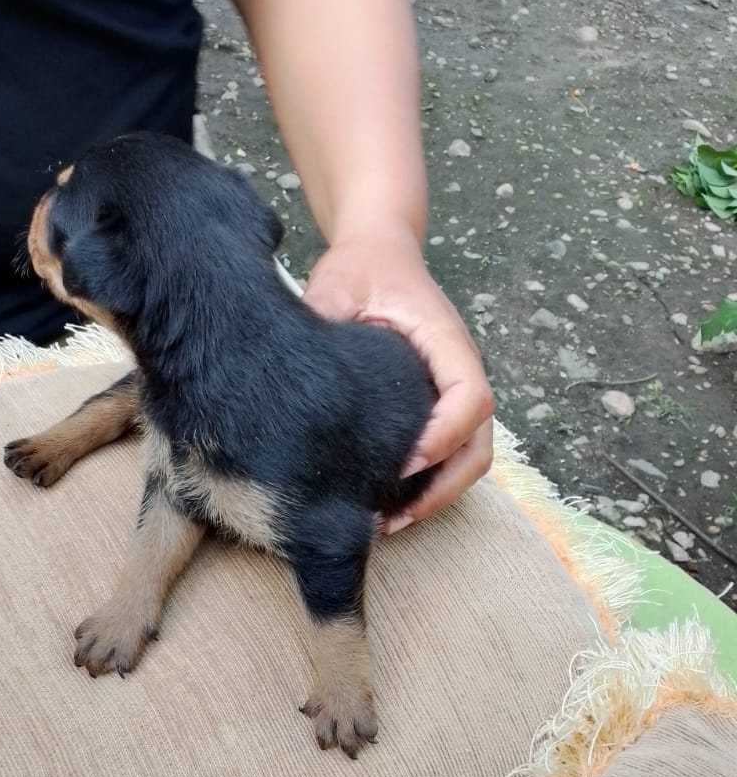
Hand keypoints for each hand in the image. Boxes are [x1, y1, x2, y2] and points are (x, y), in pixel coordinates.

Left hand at [302, 226, 493, 529]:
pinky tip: (386, 505)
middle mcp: (461, 372)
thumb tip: (298, 361)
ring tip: (387, 523)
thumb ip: (323, 314)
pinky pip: (448, 456)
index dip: (444, 437)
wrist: (380, 254)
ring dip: (437, 496)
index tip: (403, 465)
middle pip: (478, 445)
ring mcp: (454, 394)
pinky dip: (427, 486)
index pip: (470, 398)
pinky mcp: (438, 408)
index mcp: (447, 341)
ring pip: (469, 459)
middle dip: (442, 489)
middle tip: (391, 518)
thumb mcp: (337, 281)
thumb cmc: (362, 266)